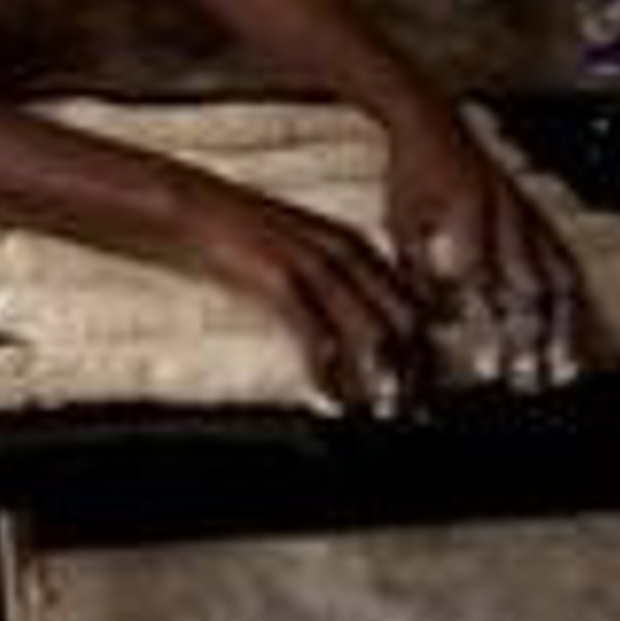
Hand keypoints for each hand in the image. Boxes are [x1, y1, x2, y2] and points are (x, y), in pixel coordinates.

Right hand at [173, 170, 419, 414]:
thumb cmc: (240, 233)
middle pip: (404, 321)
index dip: (425, 347)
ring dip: (382, 380)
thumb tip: (355, 324)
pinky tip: (329, 398)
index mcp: (355, 245)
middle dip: (415, 371)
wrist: (191, 206)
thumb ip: (332, 277)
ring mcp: (315, 265)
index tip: (427, 384)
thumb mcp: (300, 248)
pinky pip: (318, 338)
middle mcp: (345, 253)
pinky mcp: (282, 281)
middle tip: (414, 411)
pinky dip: (328, 375)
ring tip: (382, 415)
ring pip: (371, 333)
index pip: (412, 301)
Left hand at [381, 101, 584, 389]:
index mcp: (468, 214)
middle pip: (529, 287)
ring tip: (564, 368)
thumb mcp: (401, 219)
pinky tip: (576, 331)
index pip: (482, 283)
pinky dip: (573, 301)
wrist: (434, 120)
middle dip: (531, 338)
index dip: (485, 326)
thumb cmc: (412, 172)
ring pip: (558, 278)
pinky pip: (565, 262)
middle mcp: (507, 215)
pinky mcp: (538, 216)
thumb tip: (432, 322)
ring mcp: (528, 215)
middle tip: (530, 379)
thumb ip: (416, 272)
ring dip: (563, 326)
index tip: (486, 367)